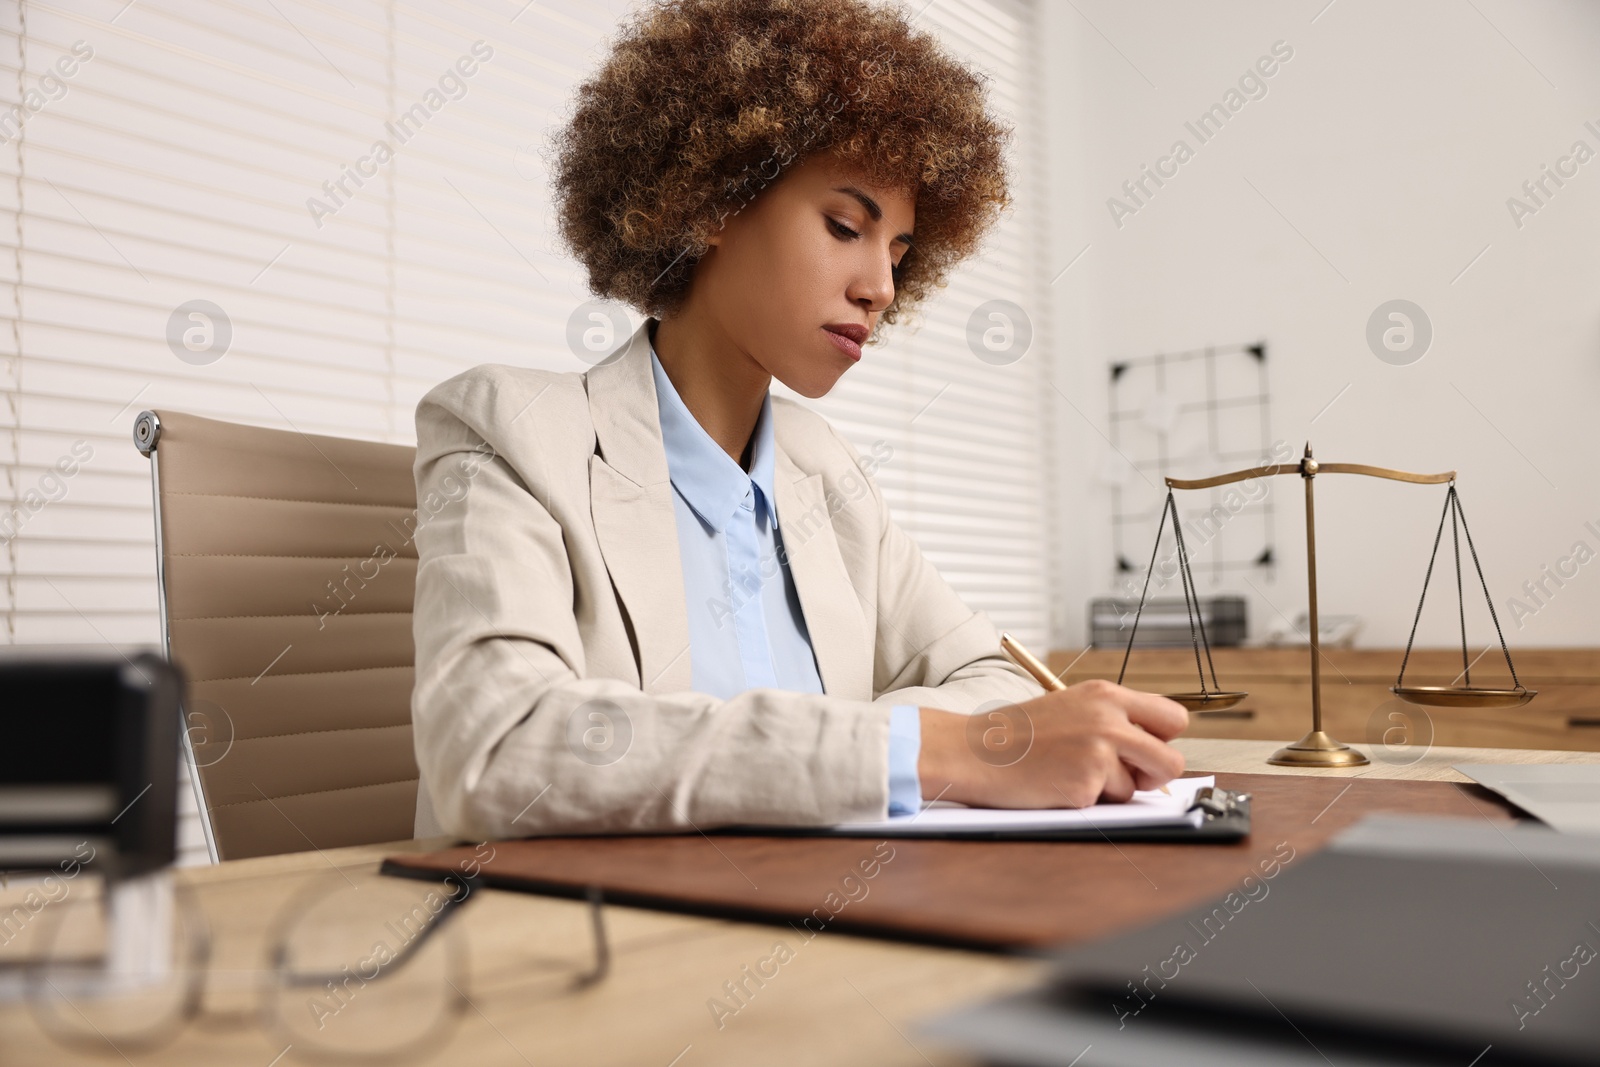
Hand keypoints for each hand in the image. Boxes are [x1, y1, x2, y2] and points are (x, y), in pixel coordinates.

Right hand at [915, 679, 1186, 808]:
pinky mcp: (1085, 784)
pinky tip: (1057, 784)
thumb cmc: (1018, 733)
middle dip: (1154, 776)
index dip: (1164, 739)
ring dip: (1111, 790)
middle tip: (1125, 775)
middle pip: (1170, 760)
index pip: (1173, 717)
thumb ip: (1111, 720)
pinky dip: (1086, 801)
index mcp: (1106, 695)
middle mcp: (1109, 720)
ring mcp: (1099, 752)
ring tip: (1071, 772)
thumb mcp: (1070, 707)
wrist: (974, 750)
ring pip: (1137, 787)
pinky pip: (1107, 804)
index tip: (1146, 749)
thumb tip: (1152, 751)